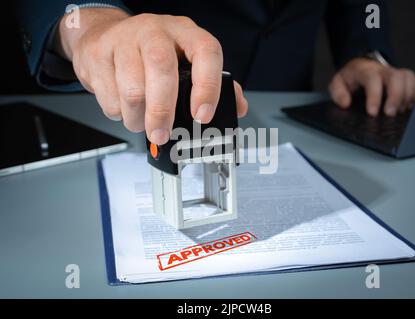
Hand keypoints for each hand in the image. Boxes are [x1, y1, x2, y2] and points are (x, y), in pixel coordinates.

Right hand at [57, 8, 247, 144]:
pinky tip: (124, 107)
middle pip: (161, 69)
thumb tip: (238, 107)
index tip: (202, 115)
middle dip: (163, 111)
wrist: (104, 35)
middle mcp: (155, 31)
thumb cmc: (151, 51)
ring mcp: (124, 40)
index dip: (207, 86)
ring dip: (138, 118)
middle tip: (162, 135)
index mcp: (185, 32)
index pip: (205, 52)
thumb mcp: (186, 58)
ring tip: (143, 122)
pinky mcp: (98, 55)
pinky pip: (109, 97)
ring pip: (132, 90)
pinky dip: (118, 113)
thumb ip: (214, 82)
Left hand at [329, 57, 414, 116]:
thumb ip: (338, 92)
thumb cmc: (351, 78)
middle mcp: (383, 70)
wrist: (362, 66)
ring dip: (407, 96)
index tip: (372, 113)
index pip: (372, 79)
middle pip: (396, 77)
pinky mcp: (404, 79)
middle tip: (390, 114)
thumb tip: (345, 103)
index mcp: (365, 70)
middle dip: (396, 97)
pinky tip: (407, 105)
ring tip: (399, 111)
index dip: (374, 96)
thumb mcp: (337, 83)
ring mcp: (395, 73)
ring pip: (408, 78)